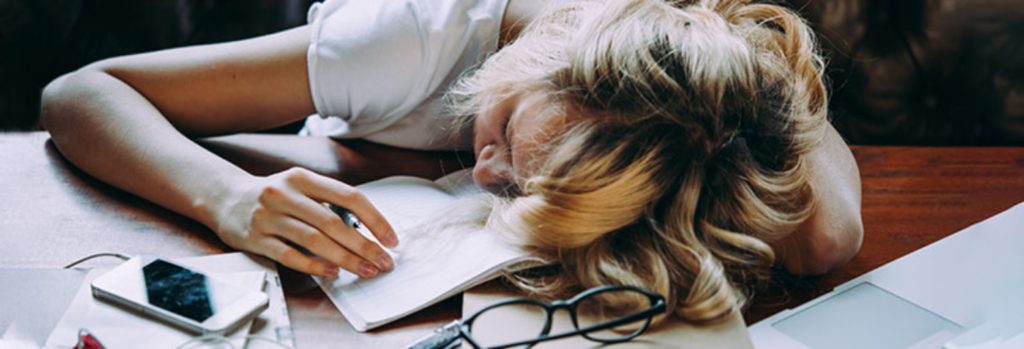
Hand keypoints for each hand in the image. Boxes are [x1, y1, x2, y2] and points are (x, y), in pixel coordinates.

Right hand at [213, 167, 397, 277]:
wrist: (224, 198)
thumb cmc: (274, 196)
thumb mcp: (300, 186)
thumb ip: (328, 201)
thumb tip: (369, 230)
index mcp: (302, 178)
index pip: (348, 196)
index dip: (374, 219)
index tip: (391, 239)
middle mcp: (285, 194)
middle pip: (334, 223)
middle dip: (364, 246)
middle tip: (383, 262)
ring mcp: (269, 217)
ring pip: (314, 241)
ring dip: (345, 258)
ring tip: (365, 270)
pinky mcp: (256, 239)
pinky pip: (290, 255)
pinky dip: (314, 265)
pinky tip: (332, 272)